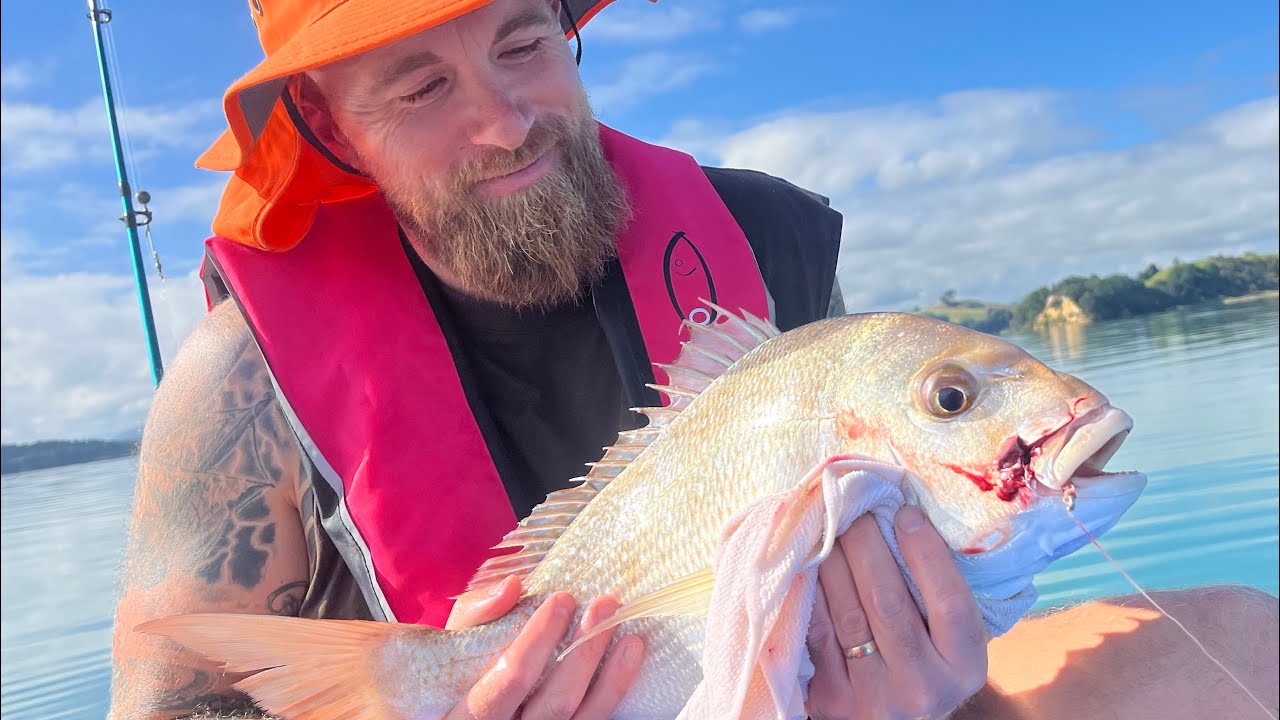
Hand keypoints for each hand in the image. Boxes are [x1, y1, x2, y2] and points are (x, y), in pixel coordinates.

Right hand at [443, 576, 646, 719]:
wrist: (456, 710)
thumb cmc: (452, 674)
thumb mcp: (449, 645)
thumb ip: (475, 615)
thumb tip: (512, 587)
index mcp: (466, 716)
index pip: (510, 680)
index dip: (539, 638)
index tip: (563, 599)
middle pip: (554, 704)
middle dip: (583, 653)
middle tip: (604, 606)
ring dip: (610, 677)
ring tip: (629, 636)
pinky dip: (613, 693)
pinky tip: (628, 660)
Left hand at [805, 506, 987, 719]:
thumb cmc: (926, 662)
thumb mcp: (951, 640)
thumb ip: (941, 592)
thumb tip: (907, 516)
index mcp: (964, 668)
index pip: (949, 602)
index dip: (925, 552)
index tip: (905, 512)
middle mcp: (923, 688)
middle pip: (888, 602)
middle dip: (866, 546)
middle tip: (854, 510)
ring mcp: (874, 698)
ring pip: (847, 614)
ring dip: (833, 561)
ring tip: (828, 527)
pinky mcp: (832, 700)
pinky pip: (816, 632)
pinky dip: (811, 592)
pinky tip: (809, 562)